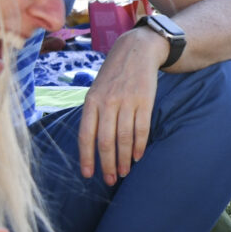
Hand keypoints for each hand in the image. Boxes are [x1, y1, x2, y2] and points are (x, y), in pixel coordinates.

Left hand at [78, 27, 161, 184]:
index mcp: (91, 101)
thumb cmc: (113, 75)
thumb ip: (93, 114)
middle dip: (107, 164)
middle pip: (106, 141)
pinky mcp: (144, 101)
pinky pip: (141, 129)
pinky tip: (137, 156)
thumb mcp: (96, 90)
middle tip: (110, 180)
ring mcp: (126, 101)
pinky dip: (139, 146)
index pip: (86, 135)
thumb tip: (91, 144)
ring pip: (124, 138)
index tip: (88, 175)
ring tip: (123, 173)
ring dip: (124, 159)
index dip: (86, 157)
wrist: (136, 50)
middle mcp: (107, 102)